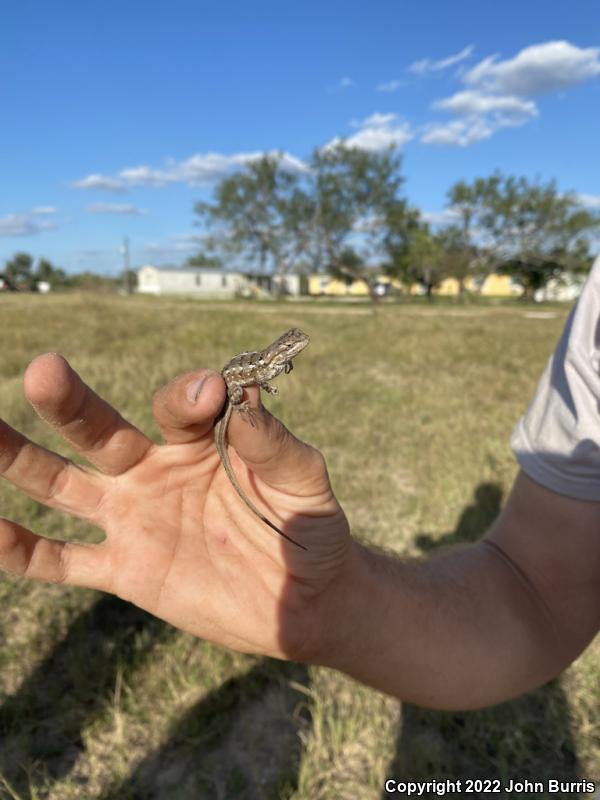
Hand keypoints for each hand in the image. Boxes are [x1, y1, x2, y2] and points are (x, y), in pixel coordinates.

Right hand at [0, 354, 350, 660]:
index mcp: (201, 442)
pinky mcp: (127, 570)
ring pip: (65, 485)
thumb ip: (276, 446)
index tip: (208, 395)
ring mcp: (135, 519)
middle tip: (44, 370)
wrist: (305, 600)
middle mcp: (156, 471)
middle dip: (72, 404)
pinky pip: (66, 560)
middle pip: (100, 433)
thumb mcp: (304, 483)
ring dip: (21, 461)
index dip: (187, 397)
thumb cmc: (311, 530)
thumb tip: (244, 404)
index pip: (178, 407)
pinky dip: (26, 551)